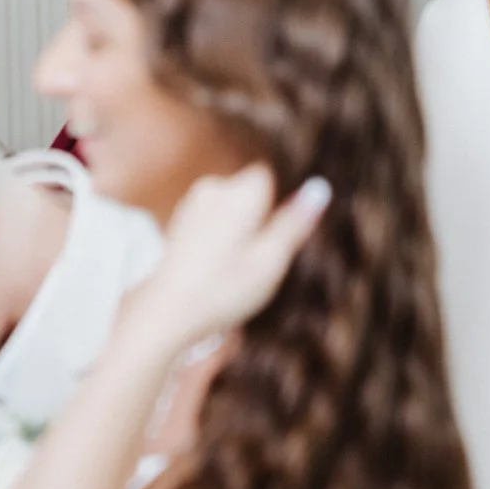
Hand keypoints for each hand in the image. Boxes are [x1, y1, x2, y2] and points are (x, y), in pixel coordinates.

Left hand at [127, 165, 329, 353]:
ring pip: (232, 209)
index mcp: (239, 192)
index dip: (275, 209)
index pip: (267, 178)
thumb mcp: (271, 259)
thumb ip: (295, 222)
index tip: (270, 239)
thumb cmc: (225, 289)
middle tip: (253, 260)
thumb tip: (320, 187)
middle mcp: (213, 188)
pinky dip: (220, 240)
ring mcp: (193, 203)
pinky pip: (214, 222)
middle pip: (250, 194)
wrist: (168, 310)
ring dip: (239, 232)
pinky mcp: (181, 220)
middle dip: (258, 221)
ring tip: (231, 268)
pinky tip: (213, 268)